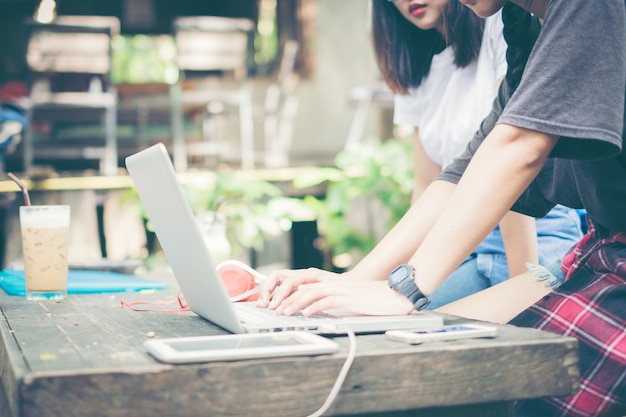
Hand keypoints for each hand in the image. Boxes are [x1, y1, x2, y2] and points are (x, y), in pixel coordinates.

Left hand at [258, 268, 414, 315]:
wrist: (394, 295)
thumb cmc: (371, 298)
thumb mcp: (345, 297)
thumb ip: (328, 298)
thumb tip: (309, 306)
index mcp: (329, 279)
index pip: (300, 278)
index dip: (283, 288)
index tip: (272, 300)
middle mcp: (332, 280)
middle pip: (301, 282)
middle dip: (284, 294)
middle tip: (273, 308)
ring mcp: (341, 288)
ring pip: (311, 291)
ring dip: (295, 303)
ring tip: (284, 313)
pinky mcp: (349, 297)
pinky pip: (327, 300)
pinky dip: (314, 307)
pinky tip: (306, 314)